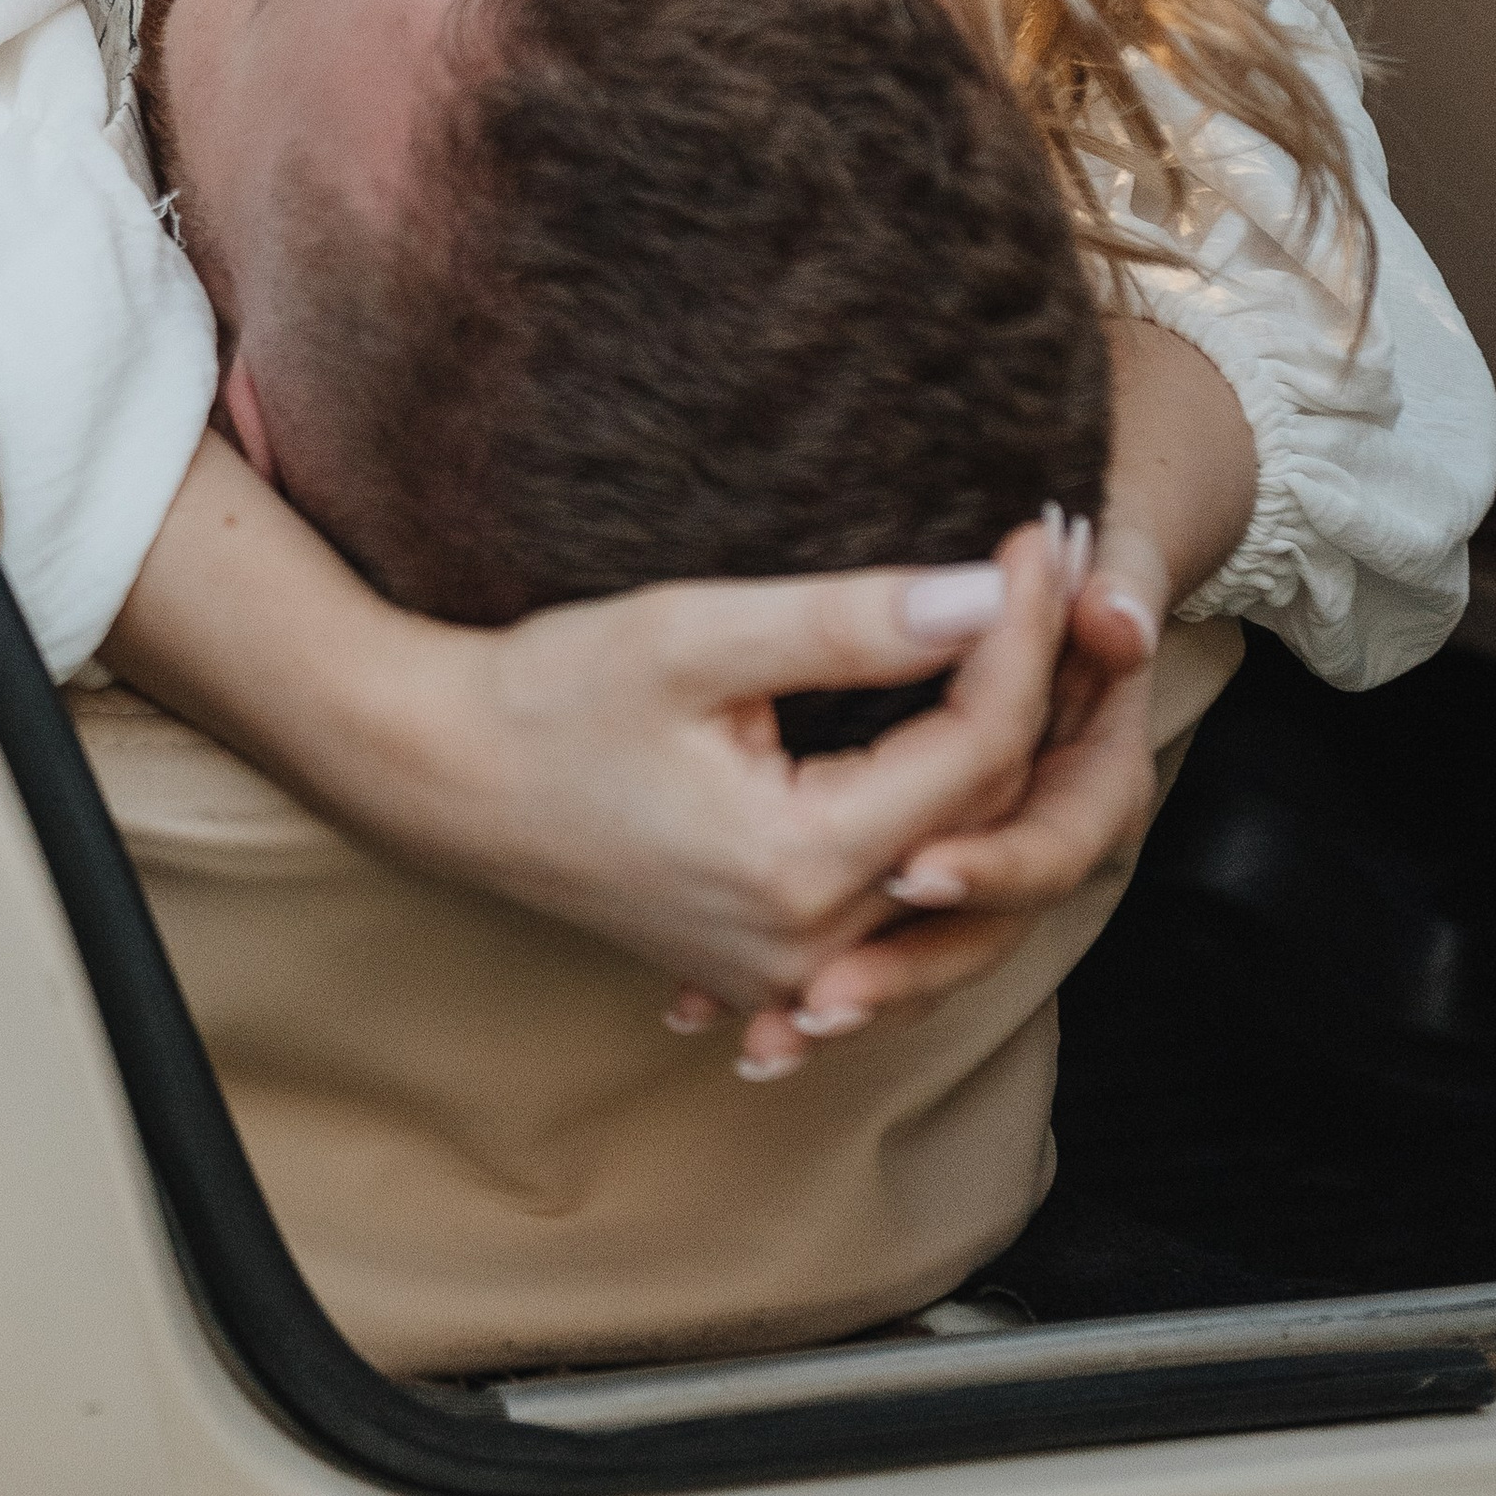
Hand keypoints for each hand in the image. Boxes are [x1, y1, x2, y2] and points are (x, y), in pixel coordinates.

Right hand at [107, 442, 1073, 1032]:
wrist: (439, 775)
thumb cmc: (546, 695)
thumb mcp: (693, 637)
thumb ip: (845, 623)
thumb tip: (982, 592)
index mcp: (802, 864)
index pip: (977, 749)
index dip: (1021, 633)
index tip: (1032, 532)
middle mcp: (814, 940)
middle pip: (987, 813)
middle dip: (1032, 682)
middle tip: (1056, 570)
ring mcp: (793, 963)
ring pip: (958, 859)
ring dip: (1005, 748)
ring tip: (1034, 635)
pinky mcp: (771, 953)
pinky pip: (904, 890)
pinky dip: (952, 813)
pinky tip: (971, 727)